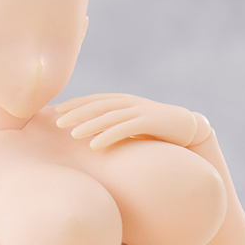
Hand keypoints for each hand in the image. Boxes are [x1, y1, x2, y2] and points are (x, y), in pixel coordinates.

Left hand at [53, 93, 203, 149]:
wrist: (188, 128)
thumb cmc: (156, 130)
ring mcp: (140, 110)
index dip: (74, 104)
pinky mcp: (149, 121)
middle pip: (97, 105)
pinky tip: (95, 145)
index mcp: (123, 101)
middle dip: (76, 113)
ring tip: (72, 134)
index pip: (94, 99)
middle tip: (57, 123)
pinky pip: (124, 128)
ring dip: (89, 124)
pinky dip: (108, 135)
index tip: (56, 112)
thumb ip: (114, 124)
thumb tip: (92, 134)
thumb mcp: (132, 124)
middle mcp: (129, 102)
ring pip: (109, 115)